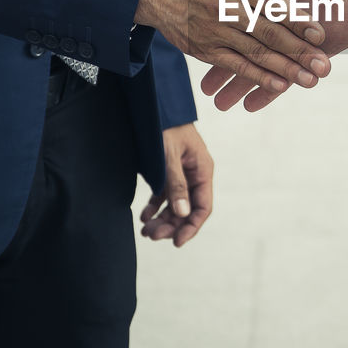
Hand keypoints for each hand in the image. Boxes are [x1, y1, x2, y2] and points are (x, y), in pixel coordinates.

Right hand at [135, 0, 330, 94]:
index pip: (272, 3)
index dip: (296, 19)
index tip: (319, 33)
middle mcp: (226, 7)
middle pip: (268, 33)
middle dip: (297, 52)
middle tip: (322, 66)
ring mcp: (214, 31)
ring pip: (255, 53)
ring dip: (283, 70)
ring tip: (309, 81)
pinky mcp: (204, 49)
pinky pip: (234, 65)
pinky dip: (255, 77)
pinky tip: (279, 86)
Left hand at [140, 123, 212, 246]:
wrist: (155, 104)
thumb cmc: (165, 126)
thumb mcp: (169, 156)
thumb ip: (176, 185)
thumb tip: (182, 215)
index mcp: (202, 170)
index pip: (202, 207)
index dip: (191, 227)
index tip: (176, 242)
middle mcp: (195, 174)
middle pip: (187, 208)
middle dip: (171, 225)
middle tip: (151, 236)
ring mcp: (182, 173)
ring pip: (175, 204)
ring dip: (162, 219)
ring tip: (145, 230)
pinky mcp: (168, 171)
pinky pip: (165, 195)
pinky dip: (155, 207)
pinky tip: (144, 216)